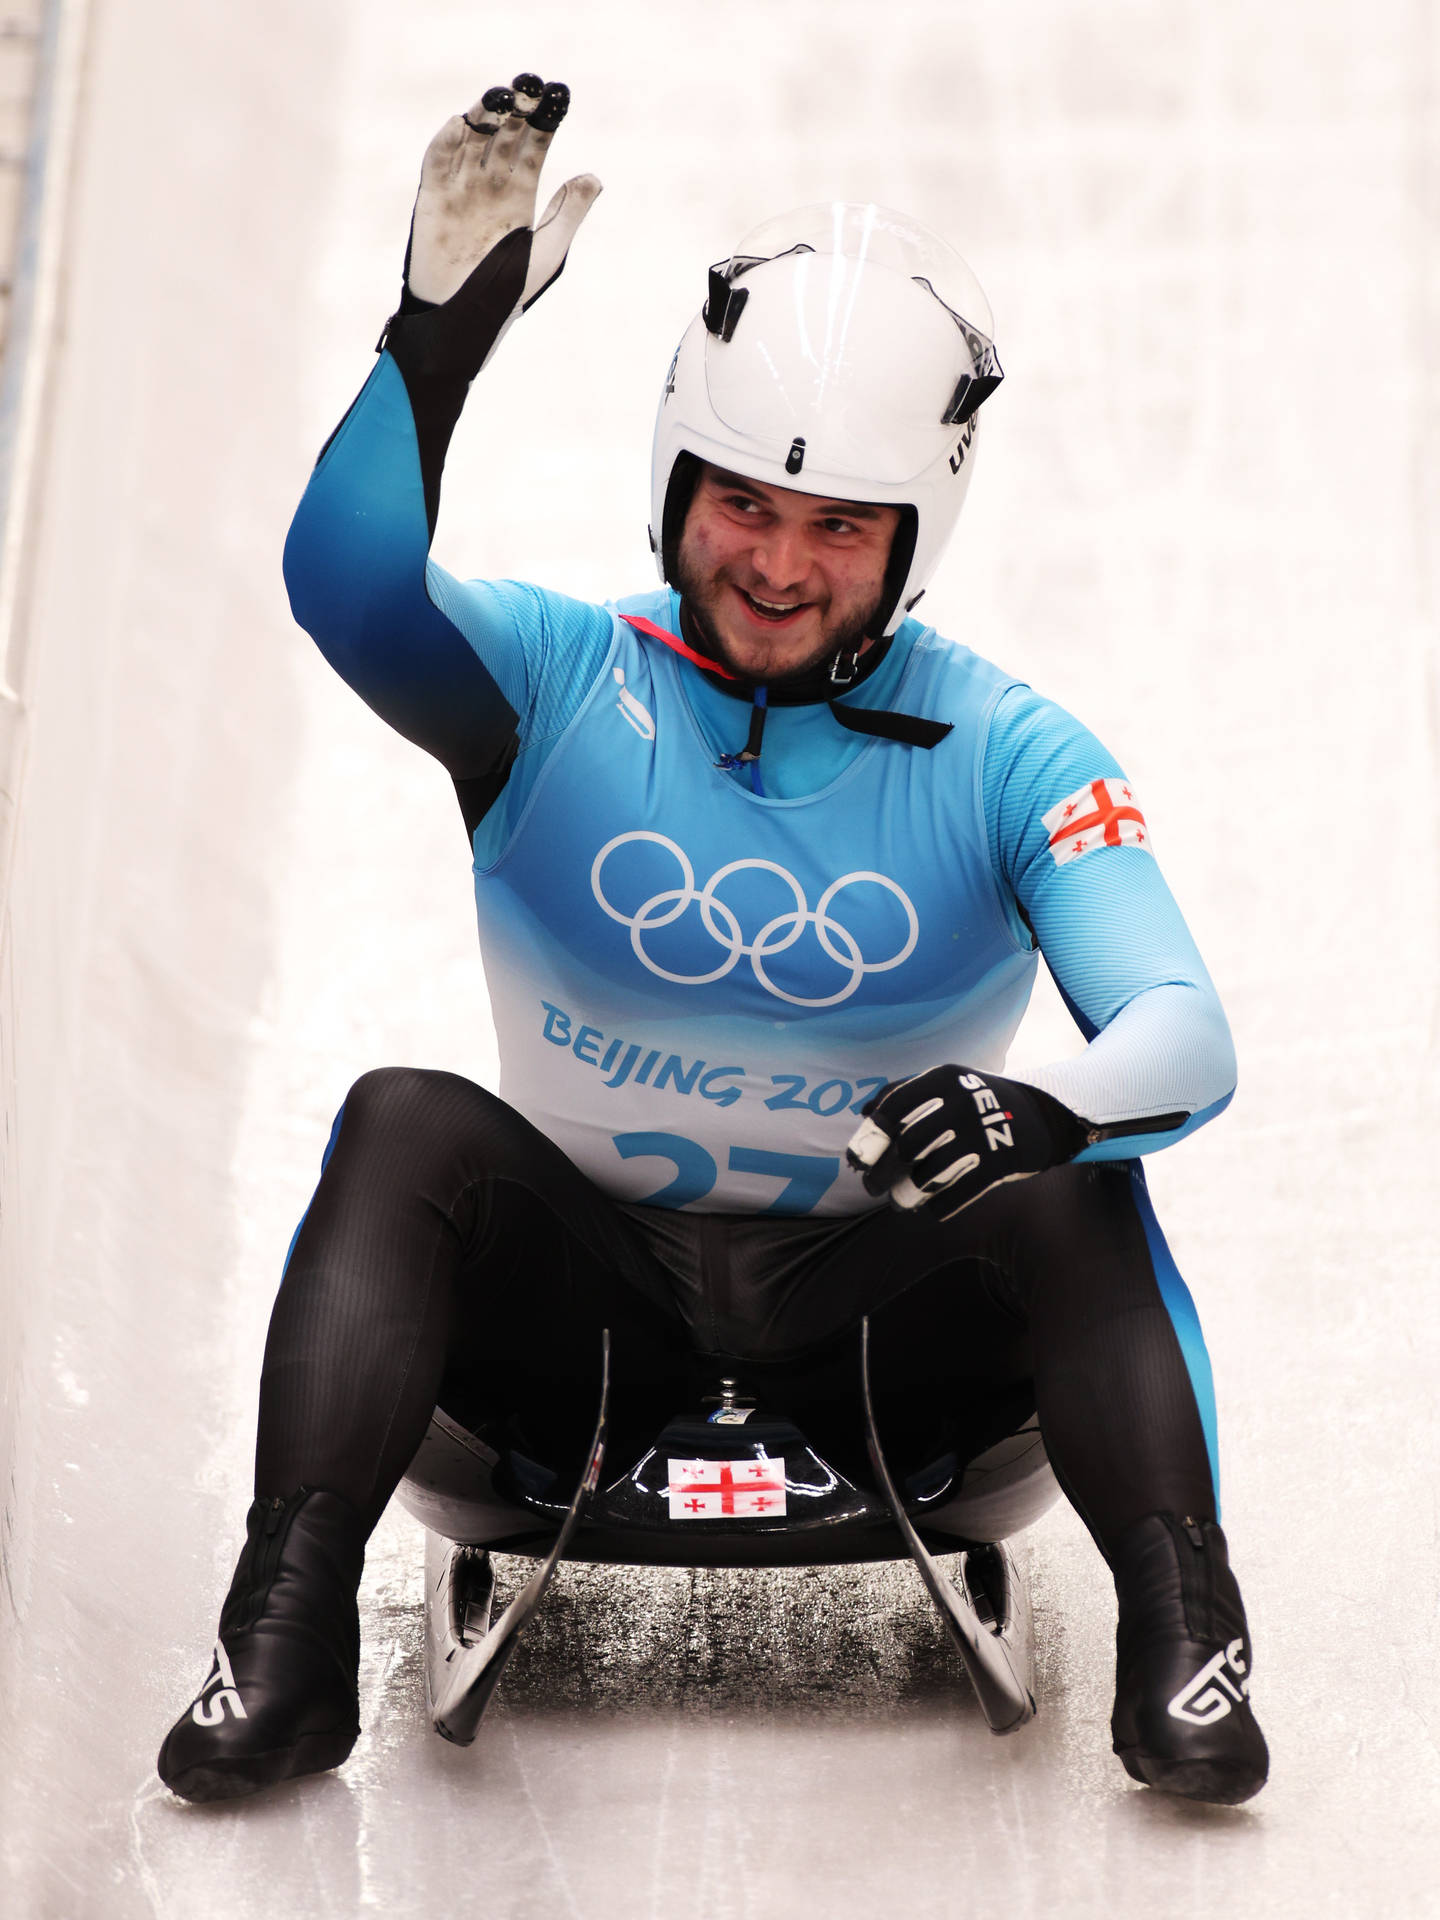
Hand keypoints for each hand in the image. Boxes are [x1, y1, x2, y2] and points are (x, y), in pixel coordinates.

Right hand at [400, 73, 600, 355]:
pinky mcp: (432, 198)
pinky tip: (462, 123)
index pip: (534, 147)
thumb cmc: (507, 295)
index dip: (545, 120)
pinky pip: (438, 160)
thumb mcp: (547, 252)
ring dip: (485, 114)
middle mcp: (490, 186)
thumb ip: (568, 214)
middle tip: (530, 84)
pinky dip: (447, 140)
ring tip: (501, 96)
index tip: (559, 94)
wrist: (461, 322)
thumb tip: (594, 177)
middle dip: (518, 109)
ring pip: (472, 138)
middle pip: (504, 135)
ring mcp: (460, 189)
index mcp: (520, 196)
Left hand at [845, 1064, 1086, 1219]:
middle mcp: (962, 1102)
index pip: (894, 1107)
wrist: (1041, 1115)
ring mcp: (983, 1133)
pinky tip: (931, 1208)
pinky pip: (956, 1194)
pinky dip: (938, 1206)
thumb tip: (864, 1111)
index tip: (858, 1158)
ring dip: (906, 1196)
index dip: (871, 1136)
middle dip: (882, 1173)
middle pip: (908, 1146)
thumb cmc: (978, 1101)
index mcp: (943, 1078)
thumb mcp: (946, 1085)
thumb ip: (904, 1092)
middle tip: (872, 1186)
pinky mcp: (1000, 1162)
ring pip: (929, 1176)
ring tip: (899, 1203)